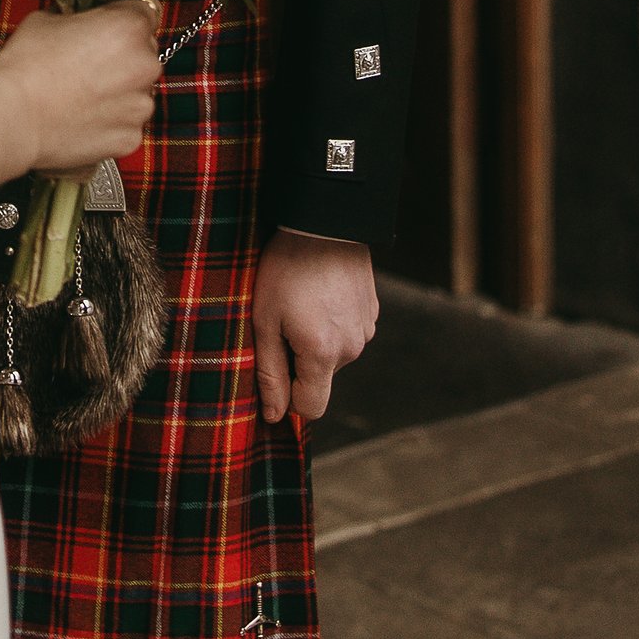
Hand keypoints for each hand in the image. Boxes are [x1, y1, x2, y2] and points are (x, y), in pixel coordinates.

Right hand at [0, 0, 162, 176]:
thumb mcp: (47, 19)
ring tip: (81, 96)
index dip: (121, 18)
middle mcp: (144, 65)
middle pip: (143, 53)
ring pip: (136, 91)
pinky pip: (126, 124)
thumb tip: (80, 25)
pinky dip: (110, 121)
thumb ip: (78, 19)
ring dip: (118, 92)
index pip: (144, 12)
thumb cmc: (26, 67)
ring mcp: (140, 105)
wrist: (12, 117)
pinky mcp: (130, 137)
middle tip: (87, 64)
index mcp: (129, 27)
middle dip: (121, 57)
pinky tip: (82, 118)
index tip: (108, 28)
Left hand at [251, 230, 377, 424]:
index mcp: (323, 355)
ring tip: (301, 302)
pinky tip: (319, 294)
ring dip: (317, 341)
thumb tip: (274, 416)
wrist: (324, 222)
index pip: (310, 409)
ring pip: (335, 355)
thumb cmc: (286, 269)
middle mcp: (352, 349)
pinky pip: (348, 332)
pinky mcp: (373, 312)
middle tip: (282, 322)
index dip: (288, 397)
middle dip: (300, 362)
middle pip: (321, 378)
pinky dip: (332, 322)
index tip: (274, 369)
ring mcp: (367, 329)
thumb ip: (270, 373)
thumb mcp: (265, 321)